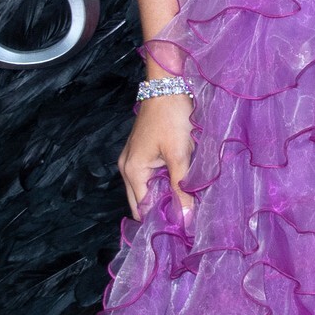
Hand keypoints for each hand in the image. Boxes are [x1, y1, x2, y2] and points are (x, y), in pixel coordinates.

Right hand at [119, 90, 194, 223]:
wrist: (168, 85)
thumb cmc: (172, 117)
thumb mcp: (179, 155)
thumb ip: (182, 188)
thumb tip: (186, 218)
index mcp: (132, 171)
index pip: (143, 209)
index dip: (161, 220)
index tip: (182, 229)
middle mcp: (127, 168)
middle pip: (142, 201)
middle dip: (161, 211)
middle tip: (187, 220)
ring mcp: (133, 159)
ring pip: (147, 189)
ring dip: (164, 196)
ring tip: (187, 205)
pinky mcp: (142, 152)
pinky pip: (151, 176)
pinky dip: (164, 183)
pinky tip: (181, 186)